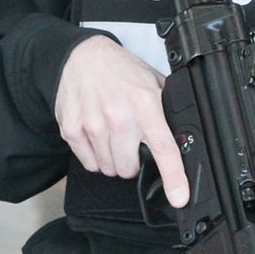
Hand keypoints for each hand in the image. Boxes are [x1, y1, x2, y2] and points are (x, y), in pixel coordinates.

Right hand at [55, 35, 187, 207]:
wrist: (81, 56)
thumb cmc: (119, 71)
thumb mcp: (151, 83)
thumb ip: (165, 112)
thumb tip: (181, 141)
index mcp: (145, 104)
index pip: (163, 148)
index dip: (174, 178)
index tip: (179, 197)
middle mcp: (118, 117)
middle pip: (129, 168)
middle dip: (132, 161)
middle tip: (130, 142)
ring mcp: (92, 125)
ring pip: (109, 168)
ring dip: (113, 158)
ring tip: (112, 135)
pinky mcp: (72, 130)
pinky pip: (89, 164)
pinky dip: (95, 156)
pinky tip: (97, 135)